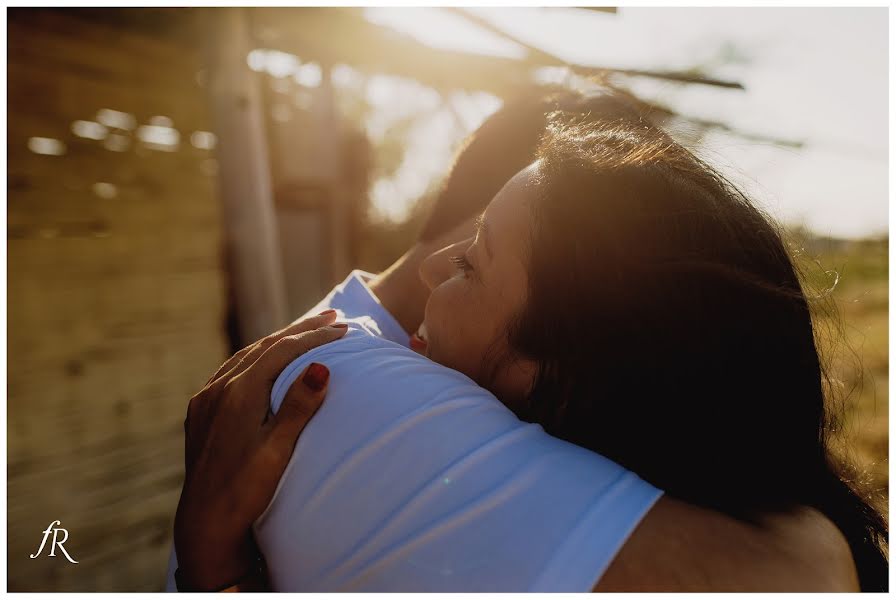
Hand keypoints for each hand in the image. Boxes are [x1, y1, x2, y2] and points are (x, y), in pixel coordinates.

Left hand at [174, 310, 347, 590]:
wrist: (205, 524)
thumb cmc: (247, 491)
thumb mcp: (278, 450)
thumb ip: (299, 406)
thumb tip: (321, 366)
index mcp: (240, 393)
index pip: (283, 351)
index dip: (314, 336)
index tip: (343, 328)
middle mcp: (219, 389)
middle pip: (265, 347)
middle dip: (300, 330)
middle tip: (331, 317)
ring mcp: (206, 399)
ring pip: (247, 356)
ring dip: (278, 342)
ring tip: (304, 331)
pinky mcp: (199, 411)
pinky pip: (231, 371)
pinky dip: (255, 358)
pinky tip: (264, 360)